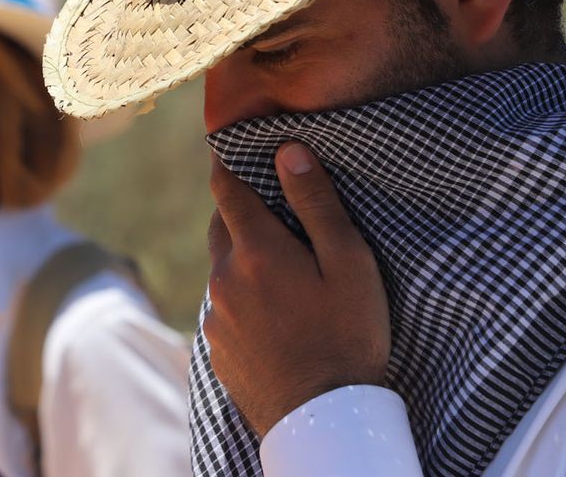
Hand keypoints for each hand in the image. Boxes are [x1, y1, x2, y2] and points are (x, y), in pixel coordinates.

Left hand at [203, 141, 390, 436]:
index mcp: (256, 251)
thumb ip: (317, 204)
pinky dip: (241, 294)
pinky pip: (223, 305)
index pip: (227, 188)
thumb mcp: (349, 264)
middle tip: (266, 200)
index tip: (230, 144)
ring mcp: (216, 316)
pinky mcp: (217, 348)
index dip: (228, 162)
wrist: (323, 421)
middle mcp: (225, 278)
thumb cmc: (347, 337)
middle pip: (221, 226)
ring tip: (278, 261)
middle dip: (239, 208)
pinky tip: (272, 307)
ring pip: (222, 268)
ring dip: (242, 255)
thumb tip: (289, 151)